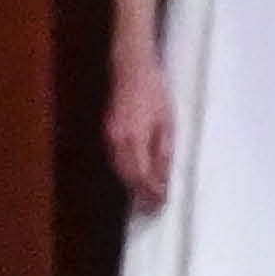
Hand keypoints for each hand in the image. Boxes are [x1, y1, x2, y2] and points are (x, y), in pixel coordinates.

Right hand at [104, 45, 173, 209]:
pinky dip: (125, 173)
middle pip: (127, 176)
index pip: (141, 174)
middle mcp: (117, 140)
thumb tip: (164, 176)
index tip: (162, 202)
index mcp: (134, 136)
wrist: (131, 68)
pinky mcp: (107, 132)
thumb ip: (164, 150)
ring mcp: (109, 136)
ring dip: (132, 185)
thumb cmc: (155, 91)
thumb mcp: (167, 120)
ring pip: (119, 170)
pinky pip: (115, 160)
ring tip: (147, 198)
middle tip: (154, 207)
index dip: (151, 191)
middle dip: (140, 193)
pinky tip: (135, 178)